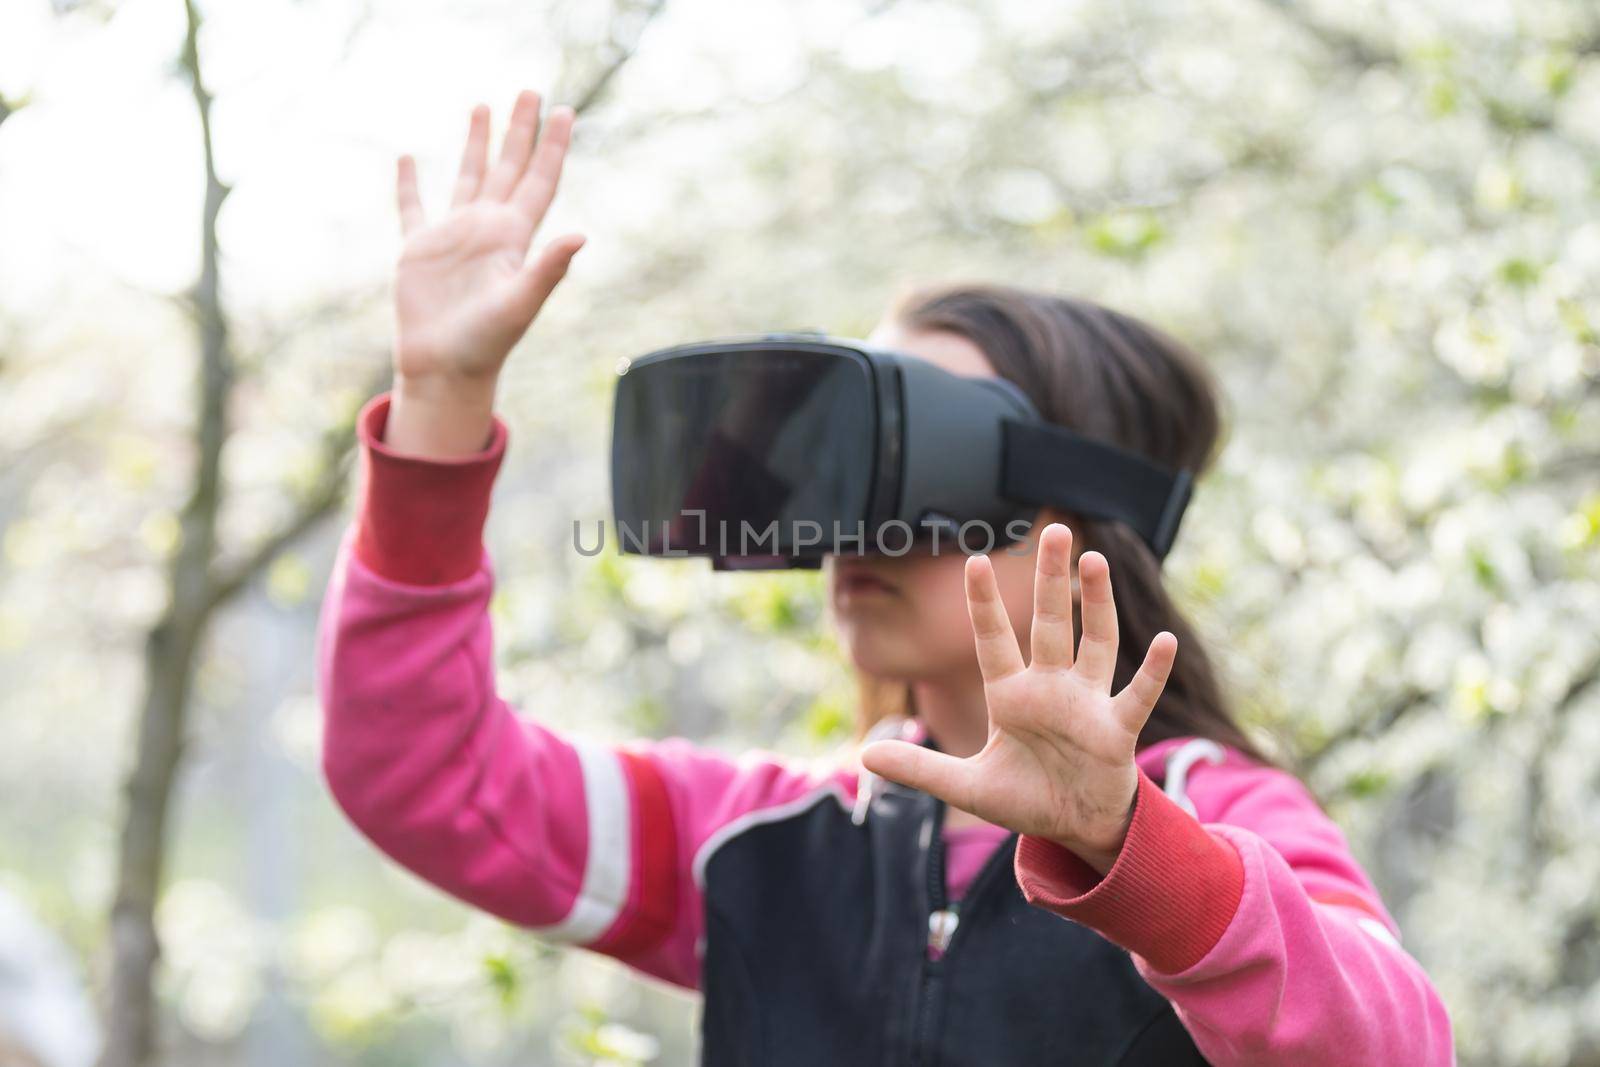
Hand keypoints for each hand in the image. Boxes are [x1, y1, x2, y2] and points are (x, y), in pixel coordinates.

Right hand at [385, 90, 583, 456]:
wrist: (445, 369)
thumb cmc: (486, 343)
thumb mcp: (520, 303)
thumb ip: (547, 269)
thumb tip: (580, 236)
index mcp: (514, 237)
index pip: (539, 181)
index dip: (551, 147)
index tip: (565, 111)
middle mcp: (487, 229)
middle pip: (509, 168)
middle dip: (519, 130)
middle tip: (530, 90)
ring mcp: (453, 237)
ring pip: (468, 176)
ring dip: (477, 143)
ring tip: (483, 106)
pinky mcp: (418, 250)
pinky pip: (413, 208)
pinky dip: (409, 184)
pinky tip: (407, 158)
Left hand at [860, 523, 1177, 874]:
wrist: (1076, 827)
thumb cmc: (1026, 797)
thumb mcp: (968, 788)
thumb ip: (922, 769)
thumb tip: (867, 756)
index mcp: (1012, 697)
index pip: (993, 641)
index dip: (984, 604)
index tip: (972, 560)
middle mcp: (1051, 689)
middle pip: (1052, 624)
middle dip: (1050, 579)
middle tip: (1053, 532)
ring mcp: (1087, 705)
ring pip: (1094, 643)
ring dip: (1097, 604)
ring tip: (1094, 561)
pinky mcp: (1117, 730)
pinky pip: (1136, 695)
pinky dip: (1152, 670)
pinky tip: (1163, 640)